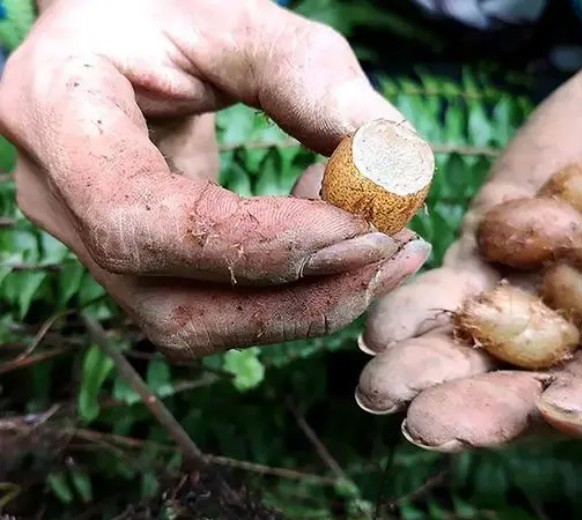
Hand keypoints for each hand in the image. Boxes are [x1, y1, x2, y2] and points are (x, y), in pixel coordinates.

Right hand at [0, 0, 429, 359]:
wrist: (117, 35)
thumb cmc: (170, 12)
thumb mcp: (240, 19)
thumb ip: (315, 81)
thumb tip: (394, 170)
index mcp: (56, 113)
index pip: (141, 217)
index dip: (257, 242)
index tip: (362, 227)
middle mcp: (57, 197)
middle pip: (172, 304)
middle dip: (301, 297)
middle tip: (397, 253)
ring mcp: (90, 243)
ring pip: (198, 326)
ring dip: (306, 306)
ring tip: (382, 245)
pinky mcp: (137, 266)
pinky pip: (214, 311)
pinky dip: (291, 294)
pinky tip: (338, 240)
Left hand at [353, 25, 581, 455]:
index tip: (563, 406)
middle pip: (544, 395)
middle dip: (486, 411)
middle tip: (427, 425)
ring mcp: (537, 302)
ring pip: (484, 354)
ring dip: (432, 373)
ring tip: (380, 387)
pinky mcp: (490, 260)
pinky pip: (451, 293)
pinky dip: (417, 309)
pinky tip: (381, 325)